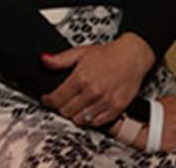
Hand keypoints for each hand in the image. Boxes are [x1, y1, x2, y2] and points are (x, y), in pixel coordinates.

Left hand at [40, 32, 154, 126]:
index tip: (47, 99)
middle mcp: (92, 92)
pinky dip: (89, 120)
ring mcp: (105, 102)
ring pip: (80, 120)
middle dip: (60, 107)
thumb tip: (44, 60)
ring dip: (74, 115)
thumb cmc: (108, 54)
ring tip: (73, 107)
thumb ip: (60, 59)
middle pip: (66, 111)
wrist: (132, 57)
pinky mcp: (115, 109)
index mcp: (81, 77)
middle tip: (60, 102)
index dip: (48, 100)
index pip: (57, 98)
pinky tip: (87, 111)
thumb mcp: (80, 52)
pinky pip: (96, 123)